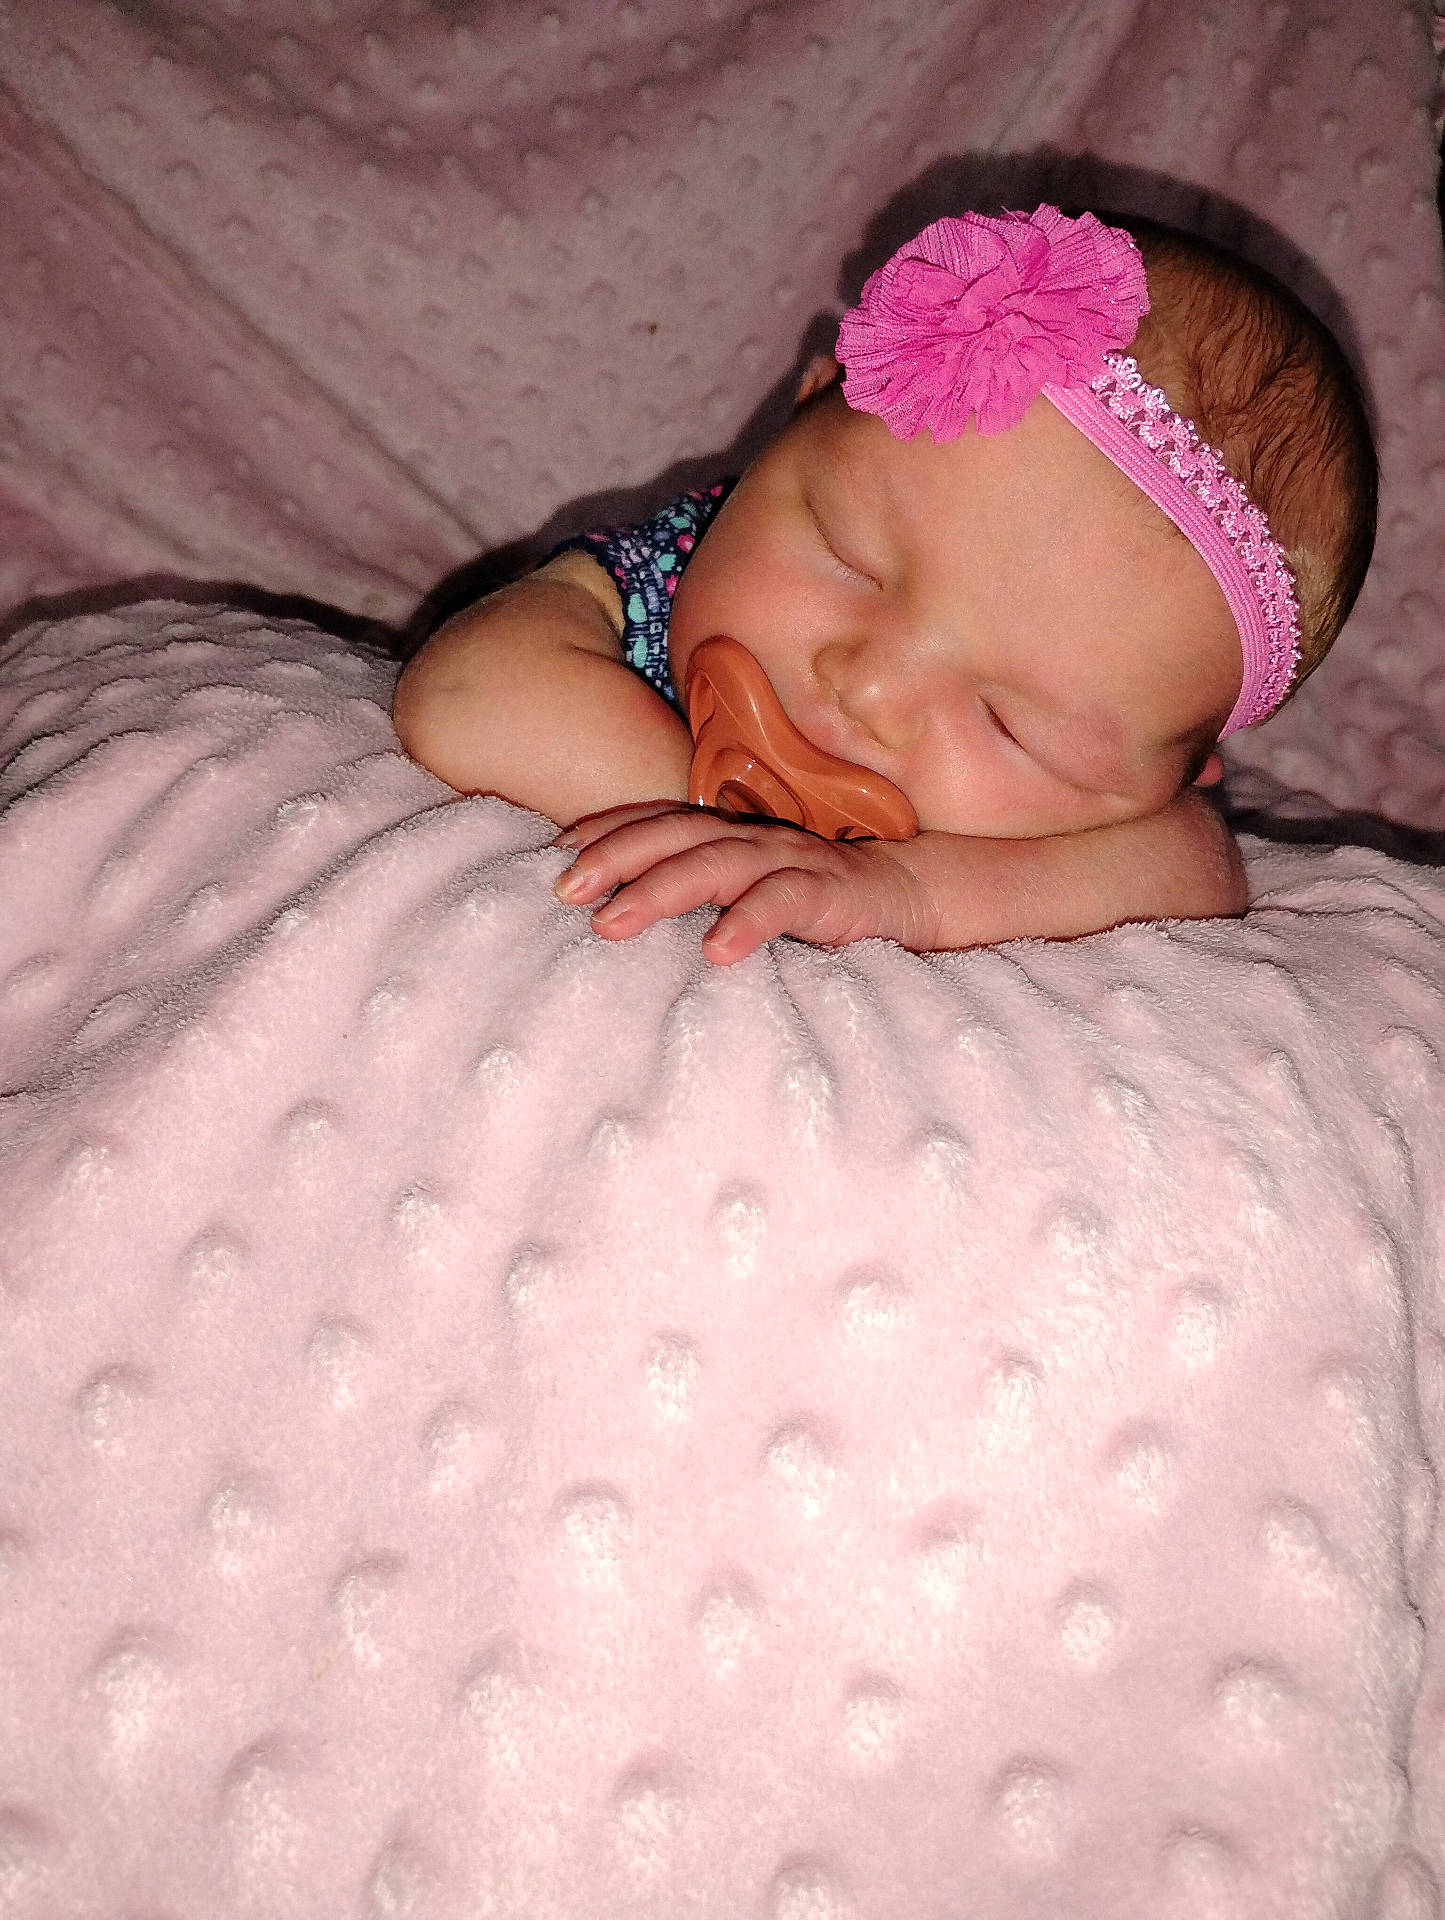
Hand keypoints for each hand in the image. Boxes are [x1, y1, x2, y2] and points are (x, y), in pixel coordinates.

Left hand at [553, 802, 939, 964]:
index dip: (607, 830)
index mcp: (728, 834)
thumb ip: (695, 892)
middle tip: (565, 891)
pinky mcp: (829, 892)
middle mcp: (751, 838)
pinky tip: (716, 950)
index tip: (555, 854)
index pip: (659, 820)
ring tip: (612, 923)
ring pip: (718, 862)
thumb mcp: (744, 890)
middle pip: (675, 834)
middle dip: (615, 857)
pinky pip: (784, 902)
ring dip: (661, 889)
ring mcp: (790, 861)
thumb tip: (618, 915)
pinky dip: (748, 922)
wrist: (904, 894)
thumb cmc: (809, 898)